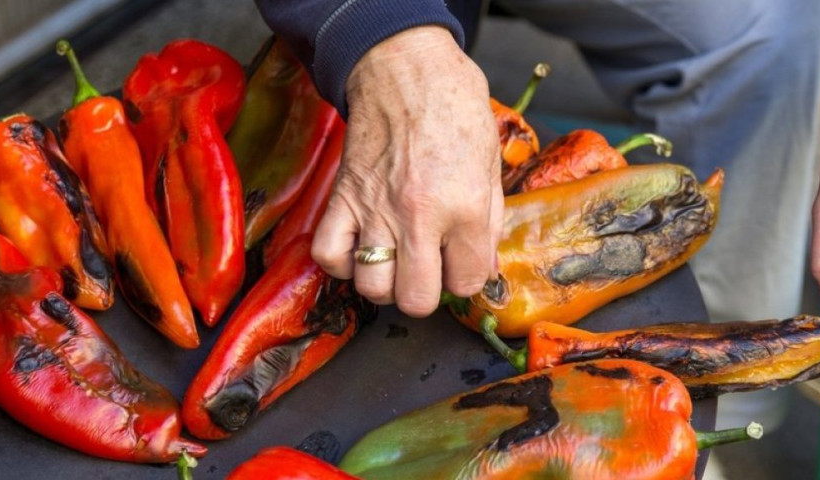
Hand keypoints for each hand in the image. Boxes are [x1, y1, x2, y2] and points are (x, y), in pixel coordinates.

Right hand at [311, 26, 502, 316]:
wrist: (404, 67)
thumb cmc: (453, 107)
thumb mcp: (491, 163)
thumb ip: (488, 223)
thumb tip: (481, 266)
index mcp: (464, 206)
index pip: (466, 281)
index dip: (466, 276)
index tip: (461, 261)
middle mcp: (418, 216)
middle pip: (416, 300)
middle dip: (427, 292)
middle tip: (430, 270)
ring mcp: (374, 210)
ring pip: (372, 288)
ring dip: (386, 283)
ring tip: (396, 262)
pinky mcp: (342, 198)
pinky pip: (328, 256)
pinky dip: (343, 263)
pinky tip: (360, 250)